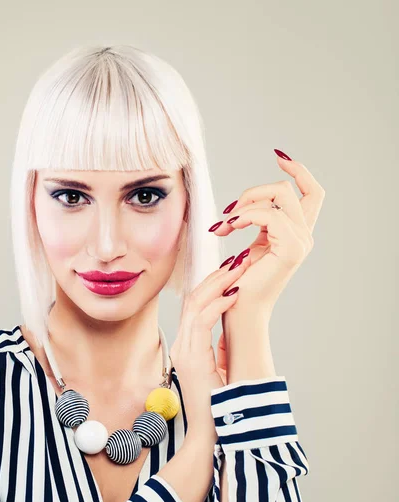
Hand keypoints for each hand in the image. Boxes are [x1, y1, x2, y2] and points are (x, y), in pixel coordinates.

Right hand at [169, 252, 250, 434]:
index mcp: (186, 346)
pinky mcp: (191, 358)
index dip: (210, 285)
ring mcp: (184, 350)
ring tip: (237, 270)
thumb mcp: (215, 370)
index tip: (229, 272)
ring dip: (218, 285)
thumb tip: (227, 334)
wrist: (208, 433)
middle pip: (192, 299)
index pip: (193, 306)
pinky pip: (202, 322)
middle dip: (214, 277)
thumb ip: (216, 350)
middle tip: (235, 261)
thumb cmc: (217, 405)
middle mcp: (181, 344)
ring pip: (195, 305)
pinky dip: (218, 305)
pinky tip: (233, 295)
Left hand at [211, 150, 324, 316]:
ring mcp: (300, 242)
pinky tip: (228, 227)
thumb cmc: (238, 282)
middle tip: (230, 211)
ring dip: (247, 202)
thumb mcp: (250, 246)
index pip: (311, 193)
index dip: (299, 172)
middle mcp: (302, 236)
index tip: (279, 157)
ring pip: (280, 196)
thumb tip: (239, 207)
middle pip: (291, 190)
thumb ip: (254, 224)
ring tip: (226, 223)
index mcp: (295, 233)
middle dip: (255, 190)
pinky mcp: (290, 249)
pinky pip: (269, 214)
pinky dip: (245, 215)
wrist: (238, 310)